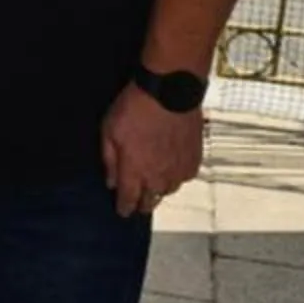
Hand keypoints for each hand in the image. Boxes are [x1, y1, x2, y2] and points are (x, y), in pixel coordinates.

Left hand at [98, 83, 203, 219]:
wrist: (170, 91)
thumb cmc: (135, 108)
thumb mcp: (109, 131)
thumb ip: (109, 161)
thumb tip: (111, 183)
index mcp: (135, 172)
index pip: (129, 201)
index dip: (124, 208)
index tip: (122, 211)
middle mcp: (158, 177)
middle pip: (150, 202)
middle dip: (142, 203)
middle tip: (137, 199)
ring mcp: (179, 170)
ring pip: (168, 191)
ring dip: (159, 189)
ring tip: (154, 181)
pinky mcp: (194, 159)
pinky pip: (185, 177)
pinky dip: (177, 175)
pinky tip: (171, 167)